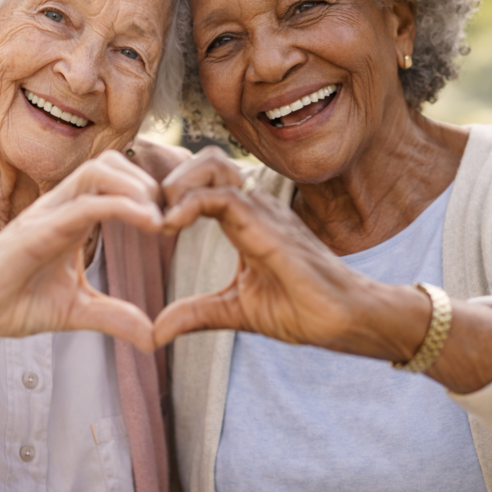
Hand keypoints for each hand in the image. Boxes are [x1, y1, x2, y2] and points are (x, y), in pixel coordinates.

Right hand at [0, 151, 161, 397]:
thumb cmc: (9, 302)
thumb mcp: (76, 311)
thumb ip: (114, 316)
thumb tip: (153, 337)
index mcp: (71, 216)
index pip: (114, 180)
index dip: (148, 190)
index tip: (174, 220)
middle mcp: (61, 205)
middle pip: (111, 162)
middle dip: (147, 181)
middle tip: (170, 216)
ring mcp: (49, 213)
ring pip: (100, 170)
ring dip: (138, 187)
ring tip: (161, 219)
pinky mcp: (39, 229)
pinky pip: (87, 203)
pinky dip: (123, 206)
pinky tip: (150, 224)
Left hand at [154, 148, 429, 362]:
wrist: (343, 319)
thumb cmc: (301, 310)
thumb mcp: (234, 311)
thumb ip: (195, 314)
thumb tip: (155, 332)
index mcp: (246, 219)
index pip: (206, 180)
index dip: (173, 190)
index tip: (148, 220)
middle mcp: (255, 206)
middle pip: (208, 160)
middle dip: (172, 177)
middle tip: (150, 213)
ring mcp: (263, 210)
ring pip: (212, 166)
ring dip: (177, 185)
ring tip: (159, 219)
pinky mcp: (268, 224)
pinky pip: (223, 197)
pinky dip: (189, 204)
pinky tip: (169, 226)